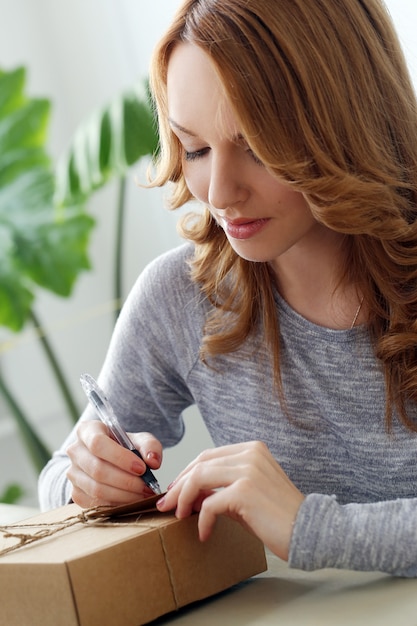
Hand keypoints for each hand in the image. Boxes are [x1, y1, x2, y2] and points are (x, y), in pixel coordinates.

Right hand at [66, 420, 162, 507]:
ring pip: (96, 489)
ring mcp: (73, 473)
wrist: (111, 459)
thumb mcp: (139, 440)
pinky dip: (116, 504)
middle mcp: (75, 451)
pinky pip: (95, 504)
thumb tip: (153, 461)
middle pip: (97, 469)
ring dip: (123, 495)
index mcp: (87, 431)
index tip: (141, 468)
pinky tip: (131, 501)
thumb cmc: (125, 447)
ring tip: (142, 495)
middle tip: (147, 487)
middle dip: (126, 481)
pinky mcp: (76, 493)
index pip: (98, 443)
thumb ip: (150, 446)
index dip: (120, 458)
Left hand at [156, 441, 303, 560]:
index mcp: (252, 449)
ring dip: (183, 499)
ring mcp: (248, 470)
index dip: (186, 472)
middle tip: (167, 504)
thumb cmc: (277, 516)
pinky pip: (209, 503)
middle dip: (179, 484)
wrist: (308, 531)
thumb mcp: (246, 494)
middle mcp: (250, 453)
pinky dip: (202, 519)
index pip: (208, 455)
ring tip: (178, 516)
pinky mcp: (245, 490)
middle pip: (200, 463)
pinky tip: (204, 533)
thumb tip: (189, 494)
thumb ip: (221, 488)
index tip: (174, 490)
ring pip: (199, 478)